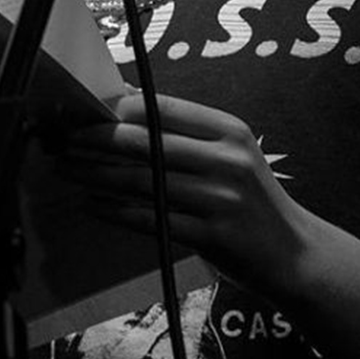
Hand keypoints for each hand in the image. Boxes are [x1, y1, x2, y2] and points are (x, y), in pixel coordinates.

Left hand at [54, 93, 307, 294]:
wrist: (295, 254)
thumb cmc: (252, 200)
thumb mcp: (232, 154)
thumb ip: (187, 133)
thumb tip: (126, 104)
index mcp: (230, 130)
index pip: (161, 108)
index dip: (116, 108)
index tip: (86, 109)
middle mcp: (226, 160)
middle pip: (145, 142)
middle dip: (96, 139)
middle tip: (64, 139)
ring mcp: (220, 199)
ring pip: (141, 181)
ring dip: (95, 174)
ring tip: (67, 170)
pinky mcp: (211, 235)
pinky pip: (150, 218)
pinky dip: (114, 211)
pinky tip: (92, 205)